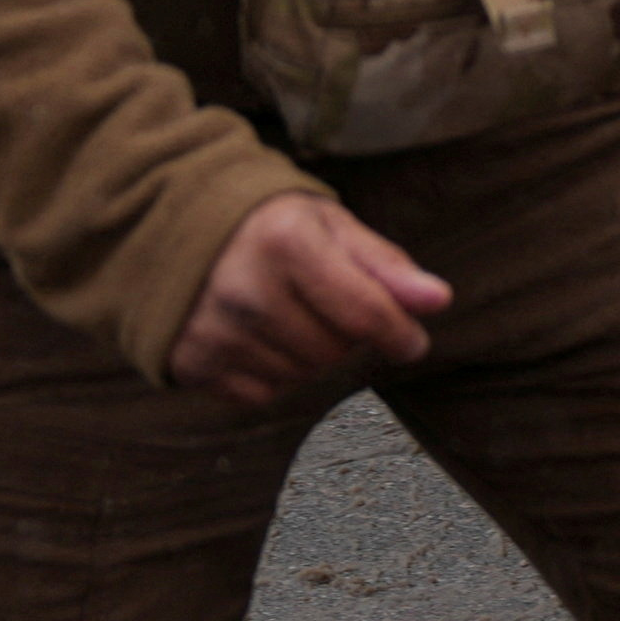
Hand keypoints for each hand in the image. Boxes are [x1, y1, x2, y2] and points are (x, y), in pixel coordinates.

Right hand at [170, 192, 450, 409]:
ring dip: (312, 355)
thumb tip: (438, 300)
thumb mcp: (333, 227)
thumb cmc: (273, 228)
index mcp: (285, 241)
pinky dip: (276, 374)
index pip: (365, 312)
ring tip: (291, 315)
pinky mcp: (192, 362)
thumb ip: (387, 265)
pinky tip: (262, 338)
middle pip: (335, 349)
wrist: (181, 233)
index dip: (399, 333)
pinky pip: (264, 394)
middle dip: (347, 334)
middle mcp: (244, 288)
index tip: (412, 342)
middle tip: (328, 304)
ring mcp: (214, 329)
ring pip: (302, 375)